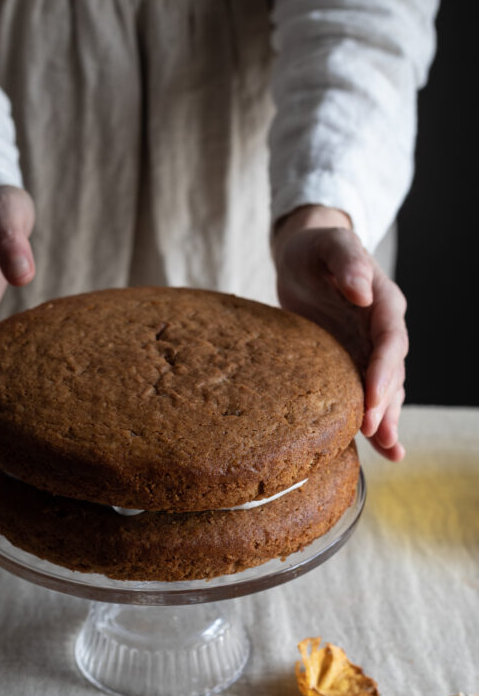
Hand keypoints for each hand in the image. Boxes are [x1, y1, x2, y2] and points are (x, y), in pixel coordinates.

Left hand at [272, 205, 406, 461]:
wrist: (304, 256)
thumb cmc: (316, 248)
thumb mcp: (329, 244)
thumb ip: (347, 262)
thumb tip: (362, 290)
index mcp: (383, 303)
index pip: (389, 341)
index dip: (383, 371)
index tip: (373, 398)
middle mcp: (382, 330)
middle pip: (391, 372)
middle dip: (385, 403)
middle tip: (374, 432)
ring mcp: (368, 349)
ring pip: (385, 389)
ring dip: (386, 419)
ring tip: (390, 450)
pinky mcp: (352, 362)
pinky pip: (367, 394)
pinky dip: (374, 420)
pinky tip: (382, 449)